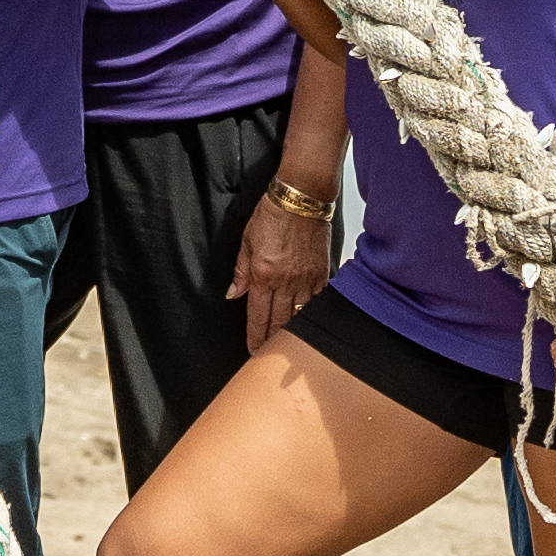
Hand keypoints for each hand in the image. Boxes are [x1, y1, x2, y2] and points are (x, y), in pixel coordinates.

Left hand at [228, 187, 334, 337]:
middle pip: (278, 321)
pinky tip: (307, 323)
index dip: (255, 337)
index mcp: (262, 275)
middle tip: (268, 355)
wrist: (300, 199)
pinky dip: (311, 313)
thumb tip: (233, 293)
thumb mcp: (246, 242)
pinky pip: (317, 301)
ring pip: (299, 316)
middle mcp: (285, 281)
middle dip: (272, 342)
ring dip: (291, 332)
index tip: (253, 350)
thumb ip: (240, 271)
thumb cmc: (272, 216)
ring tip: (286, 346)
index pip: (257, 316)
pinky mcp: (321, 273)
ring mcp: (305, 279)